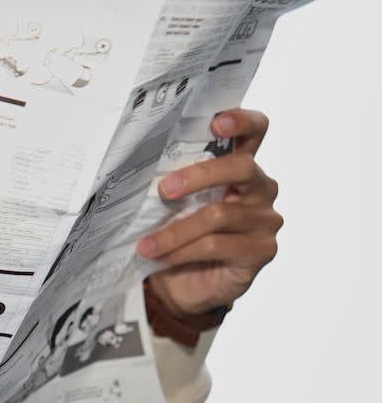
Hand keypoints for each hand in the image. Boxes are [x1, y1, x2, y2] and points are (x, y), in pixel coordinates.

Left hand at [138, 109, 281, 317]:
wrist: (187, 282)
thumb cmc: (181, 231)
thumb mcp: (175, 202)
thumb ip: (173, 181)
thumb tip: (137, 168)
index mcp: (241, 166)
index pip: (255, 132)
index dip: (242, 121)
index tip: (216, 123)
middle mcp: (261, 188)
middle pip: (241, 168)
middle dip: (199, 176)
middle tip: (163, 189)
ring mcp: (265, 220)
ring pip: (218, 214)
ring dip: (175, 230)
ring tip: (145, 243)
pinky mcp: (261, 251)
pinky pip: (216, 245)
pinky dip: (182, 250)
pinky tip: (160, 257)